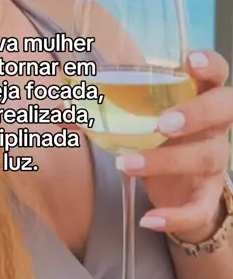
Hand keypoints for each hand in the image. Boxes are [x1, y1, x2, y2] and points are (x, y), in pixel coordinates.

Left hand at [115, 51, 231, 242]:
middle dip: (196, 113)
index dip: (209, 64)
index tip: (190, 60)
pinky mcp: (206, 194)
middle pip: (223, 109)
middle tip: (163, 123)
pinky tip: (149, 218)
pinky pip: (200, 208)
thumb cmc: (156, 136)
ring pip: (205, 157)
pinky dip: (175, 216)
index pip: (217, 71)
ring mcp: (214, 159)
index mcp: (198, 94)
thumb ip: (101, 108)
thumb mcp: (136, 118)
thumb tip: (61, 109)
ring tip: (126, 163)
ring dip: (165, 161)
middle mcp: (213, 124)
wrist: (178, 186)